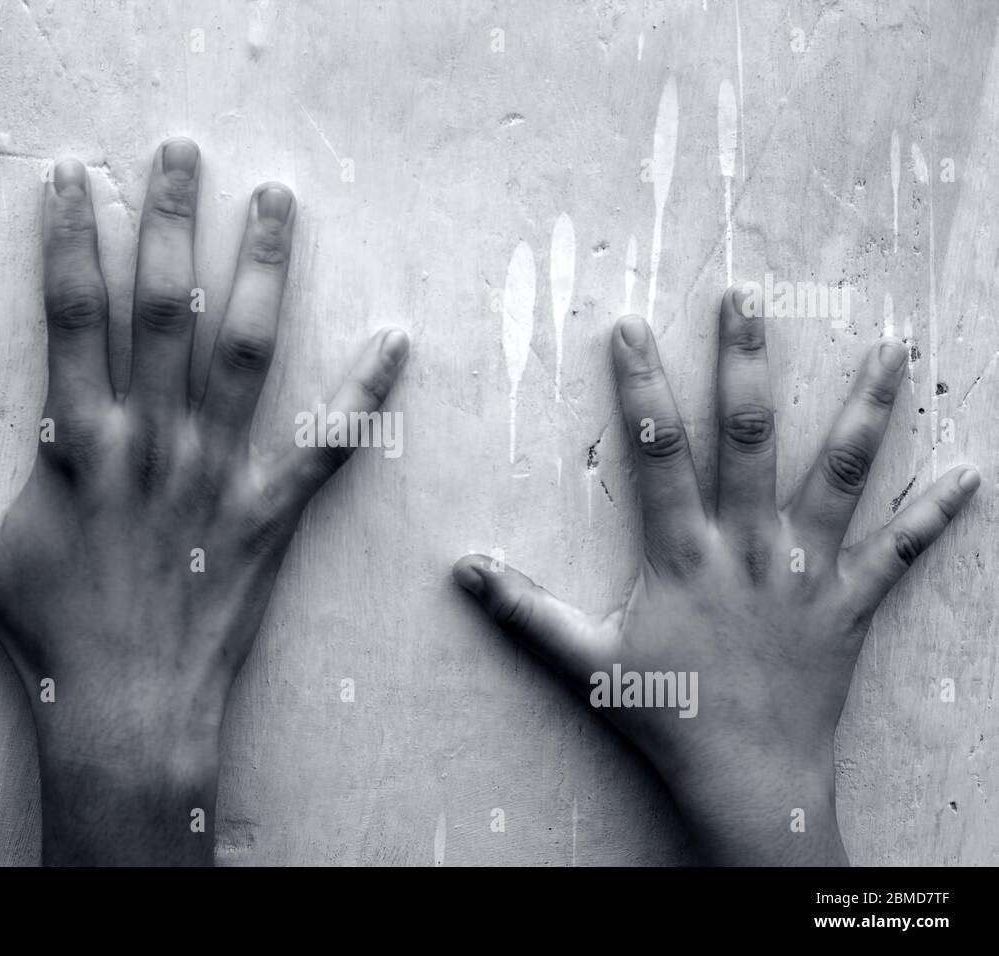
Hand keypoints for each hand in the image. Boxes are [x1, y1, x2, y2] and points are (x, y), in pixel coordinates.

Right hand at [0, 139, 408, 863]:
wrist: (125, 710)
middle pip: (164, 308)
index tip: (76, 172)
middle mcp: (152, 441)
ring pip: (244, 354)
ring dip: (261, 271)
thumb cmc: (46, 626)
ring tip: (278, 200)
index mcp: (80, 440)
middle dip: (170, 221)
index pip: (72, 313)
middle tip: (183, 149)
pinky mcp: (268, 516)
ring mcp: (217, 475)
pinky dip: (362, 398)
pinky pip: (324, 449)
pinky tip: (396, 341)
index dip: (70, 237)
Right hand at [453, 289, 978, 864]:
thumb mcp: (586, 661)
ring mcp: (807, 571)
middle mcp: (749, 548)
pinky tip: (970, 473)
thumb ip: (525, 610)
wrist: (747, 777)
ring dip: (863, 411)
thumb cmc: (667, 715)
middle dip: (744, 365)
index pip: (659, 454)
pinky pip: (899, 552)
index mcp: (684, 554)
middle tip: (748, 300)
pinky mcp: (850, 602)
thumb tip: (464, 569)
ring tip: (888, 349)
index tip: (632, 328)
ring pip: (838, 477)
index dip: (642, 388)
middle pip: (748, 440)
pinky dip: (934, 512)